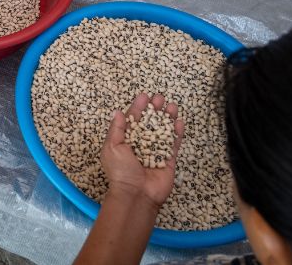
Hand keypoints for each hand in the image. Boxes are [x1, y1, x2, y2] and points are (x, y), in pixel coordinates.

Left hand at [101, 93, 183, 207]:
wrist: (136, 194)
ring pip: (163, 131)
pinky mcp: (168, 160)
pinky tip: (179, 121)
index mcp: (125, 141)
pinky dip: (176, 133)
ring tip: (171, 105)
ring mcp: (155, 152)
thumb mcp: (112, 147)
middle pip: (149, 123)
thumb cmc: (121, 171)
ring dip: (167, 118)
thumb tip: (118, 112)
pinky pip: (173, 144)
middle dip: (155, 110)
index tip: (144, 96)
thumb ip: (116, 129)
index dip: (138, 108)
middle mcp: (141, 145)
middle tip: (160, 97)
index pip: (132, 120)